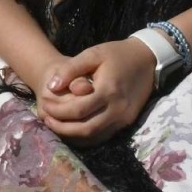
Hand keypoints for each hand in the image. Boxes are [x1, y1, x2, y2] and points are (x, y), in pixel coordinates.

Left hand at [37, 39, 155, 145]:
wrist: (147, 59)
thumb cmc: (117, 54)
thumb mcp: (92, 54)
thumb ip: (70, 69)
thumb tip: (51, 87)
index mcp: (108, 90)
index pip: (78, 110)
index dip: (58, 111)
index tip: (44, 105)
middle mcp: (118, 109)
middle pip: (85, 129)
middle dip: (62, 127)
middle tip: (46, 119)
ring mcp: (124, 118)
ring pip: (95, 137)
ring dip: (73, 135)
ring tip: (56, 125)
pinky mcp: (127, 121)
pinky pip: (104, 135)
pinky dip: (87, 136)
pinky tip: (73, 129)